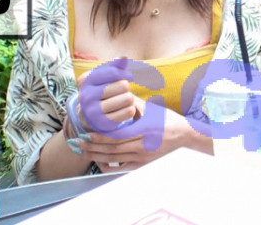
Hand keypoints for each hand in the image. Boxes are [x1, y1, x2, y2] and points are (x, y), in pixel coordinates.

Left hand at [75, 100, 210, 171]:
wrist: (183, 134)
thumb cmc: (165, 118)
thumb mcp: (150, 107)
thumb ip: (131, 102)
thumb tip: (113, 91)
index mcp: (145, 130)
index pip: (118, 136)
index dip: (100, 136)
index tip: (85, 132)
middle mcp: (144, 145)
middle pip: (113, 149)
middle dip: (93, 146)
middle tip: (77, 142)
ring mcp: (143, 157)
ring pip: (115, 159)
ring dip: (96, 155)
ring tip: (82, 150)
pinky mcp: (142, 164)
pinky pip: (121, 168)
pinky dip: (108, 165)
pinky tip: (97, 161)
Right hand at [76, 58, 137, 132]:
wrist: (90, 115)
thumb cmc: (101, 90)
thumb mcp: (104, 77)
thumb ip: (114, 66)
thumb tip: (123, 57)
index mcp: (86, 81)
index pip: (114, 72)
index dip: (126, 74)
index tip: (130, 77)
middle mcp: (86, 96)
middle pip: (122, 85)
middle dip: (126, 87)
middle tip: (123, 90)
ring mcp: (93, 112)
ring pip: (127, 99)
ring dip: (130, 98)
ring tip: (124, 100)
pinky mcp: (103, 124)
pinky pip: (129, 112)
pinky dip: (131, 109)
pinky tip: (126, 109)